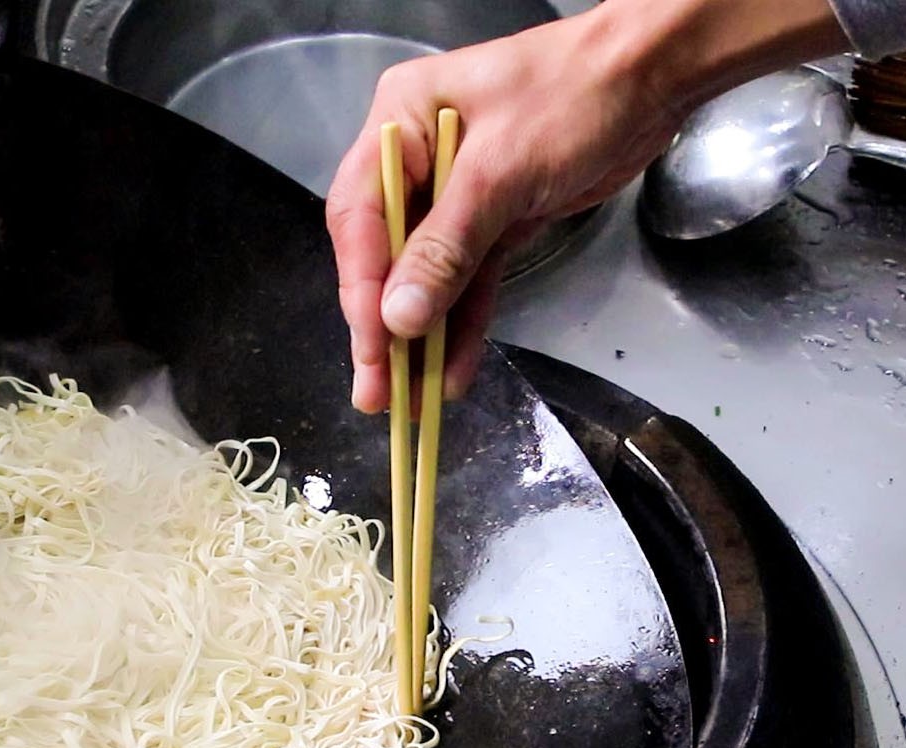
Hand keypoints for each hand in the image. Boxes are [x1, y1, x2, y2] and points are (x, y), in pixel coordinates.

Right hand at [325, 0, 847, 411]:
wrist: (656, 75)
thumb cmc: (574, 96)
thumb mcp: (502, 171)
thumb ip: (446, 247)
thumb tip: (398, 319)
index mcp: (401, 125)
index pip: (361, 217)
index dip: (362, 287)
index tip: (371, 345)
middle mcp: (418, 160)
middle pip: (386, 255)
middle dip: (383, 327)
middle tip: (376, 392)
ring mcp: (456, 194)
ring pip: (428, 277)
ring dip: (422, 339)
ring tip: (409, 402)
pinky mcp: (496, 219)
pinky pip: (470, 281)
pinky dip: (465, 325)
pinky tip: (454, 373)